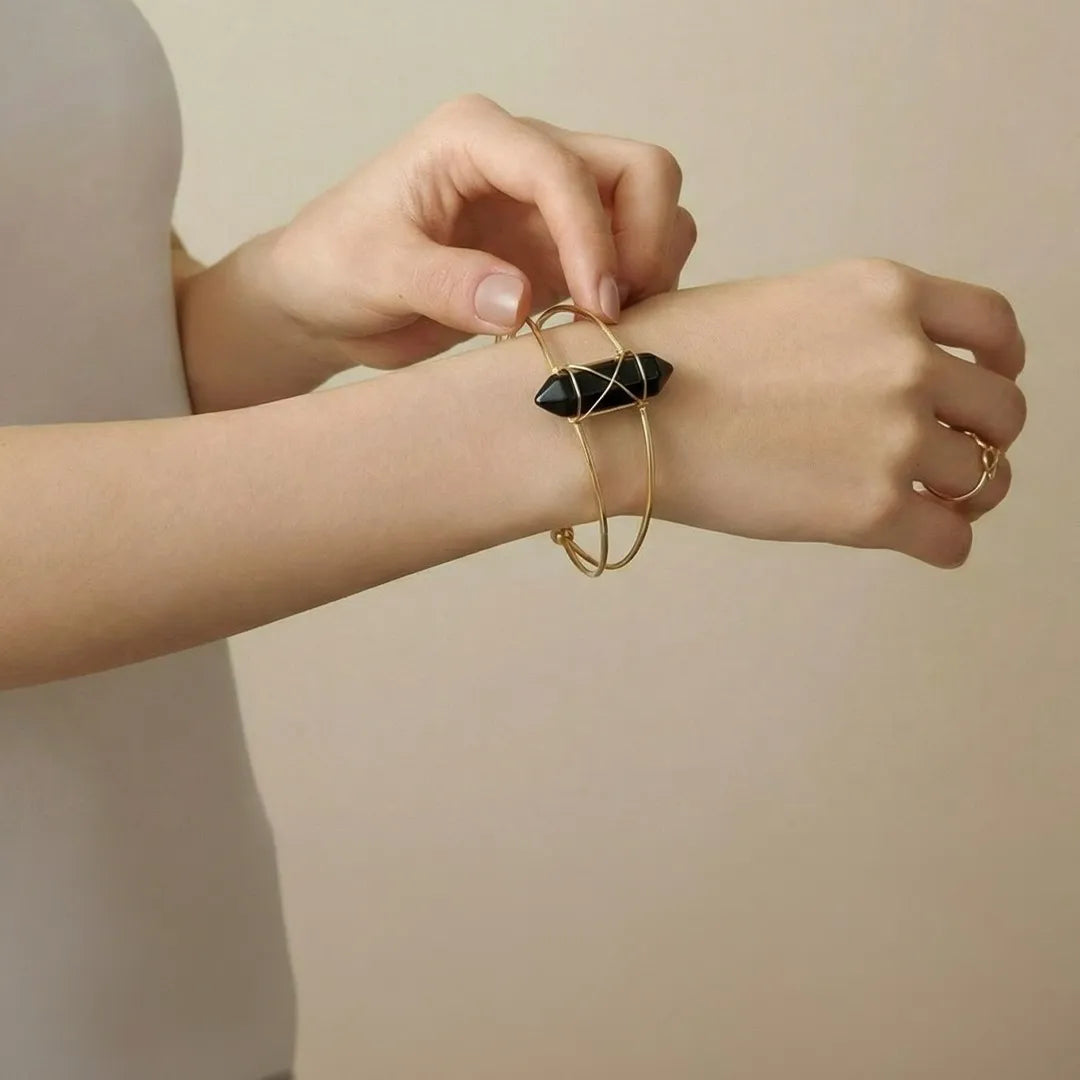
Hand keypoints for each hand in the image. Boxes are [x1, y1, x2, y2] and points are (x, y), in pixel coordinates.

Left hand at [260, 94, 696, 368]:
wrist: (327, 303)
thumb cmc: (335, 268)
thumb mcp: (375, 273)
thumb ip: (445, 284)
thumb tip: (521, 301)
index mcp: (476, 138)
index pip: (563, 169)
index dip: (593, 236)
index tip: (599, 305)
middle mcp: (524, 159)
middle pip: (638, 169)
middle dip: (647, 237)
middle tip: (616, 310)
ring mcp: (548, 207)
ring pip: (648, 209)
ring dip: (651, 264)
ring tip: (611, 324)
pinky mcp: (558, 254)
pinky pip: (630, 258)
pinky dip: (637, 291)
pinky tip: (600, 331)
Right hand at [612, 258, 1026, 567]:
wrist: (620, 412)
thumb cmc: (671, 359)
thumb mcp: (780, 306)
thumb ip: (852, 332)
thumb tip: (877, 380)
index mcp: (884, 293)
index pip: (994, 327)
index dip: (1001, 365)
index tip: (985, 387)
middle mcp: (906, 356)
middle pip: (1002, 409)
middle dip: (983, 437)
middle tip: (952, 459)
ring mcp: (894, 432)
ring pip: (986, 478)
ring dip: (967, 495)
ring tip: (932, 504)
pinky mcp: (873, 506)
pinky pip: (952, 540)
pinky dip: (942, 543)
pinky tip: (912, 540)